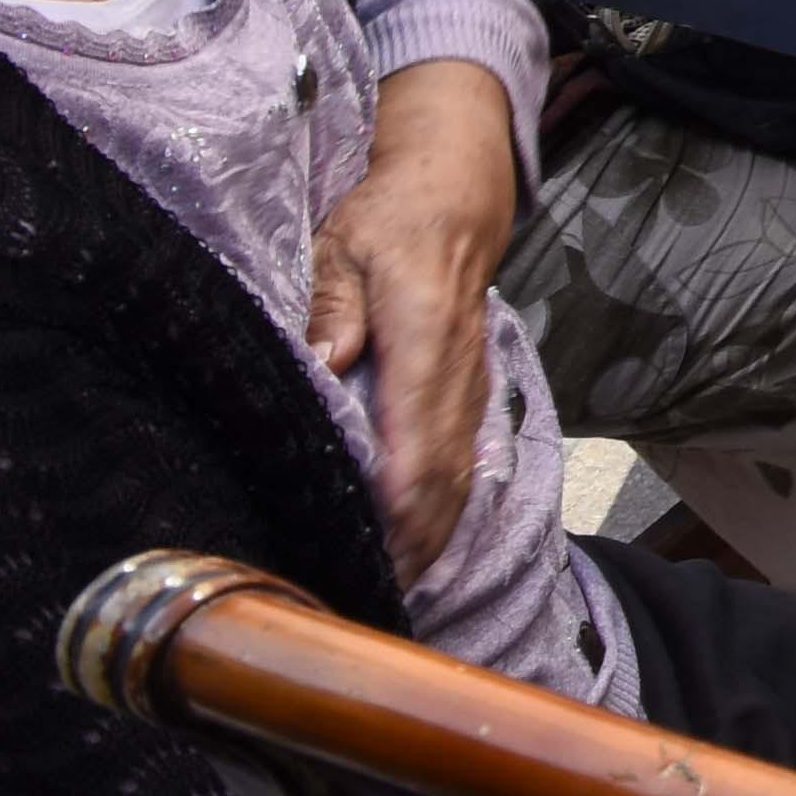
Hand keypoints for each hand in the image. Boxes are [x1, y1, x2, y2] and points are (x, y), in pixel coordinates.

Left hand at [310, 61, 520, 583]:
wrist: (458, 198)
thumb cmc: (390, 221)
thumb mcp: (344, 247)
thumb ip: (336, 307)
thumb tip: (325, 365)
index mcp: (425, 333)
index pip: (418, 434)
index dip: (398, 501)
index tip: (371, 549)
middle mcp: (457, 369)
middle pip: (442, 473)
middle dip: (411, 541)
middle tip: (368, 596)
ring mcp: (471, 384)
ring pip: (458, 476)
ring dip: (428, 536)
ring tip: (391, 588)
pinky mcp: (470, 394)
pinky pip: (461, 463)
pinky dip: (440, 511)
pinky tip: (418, 544)